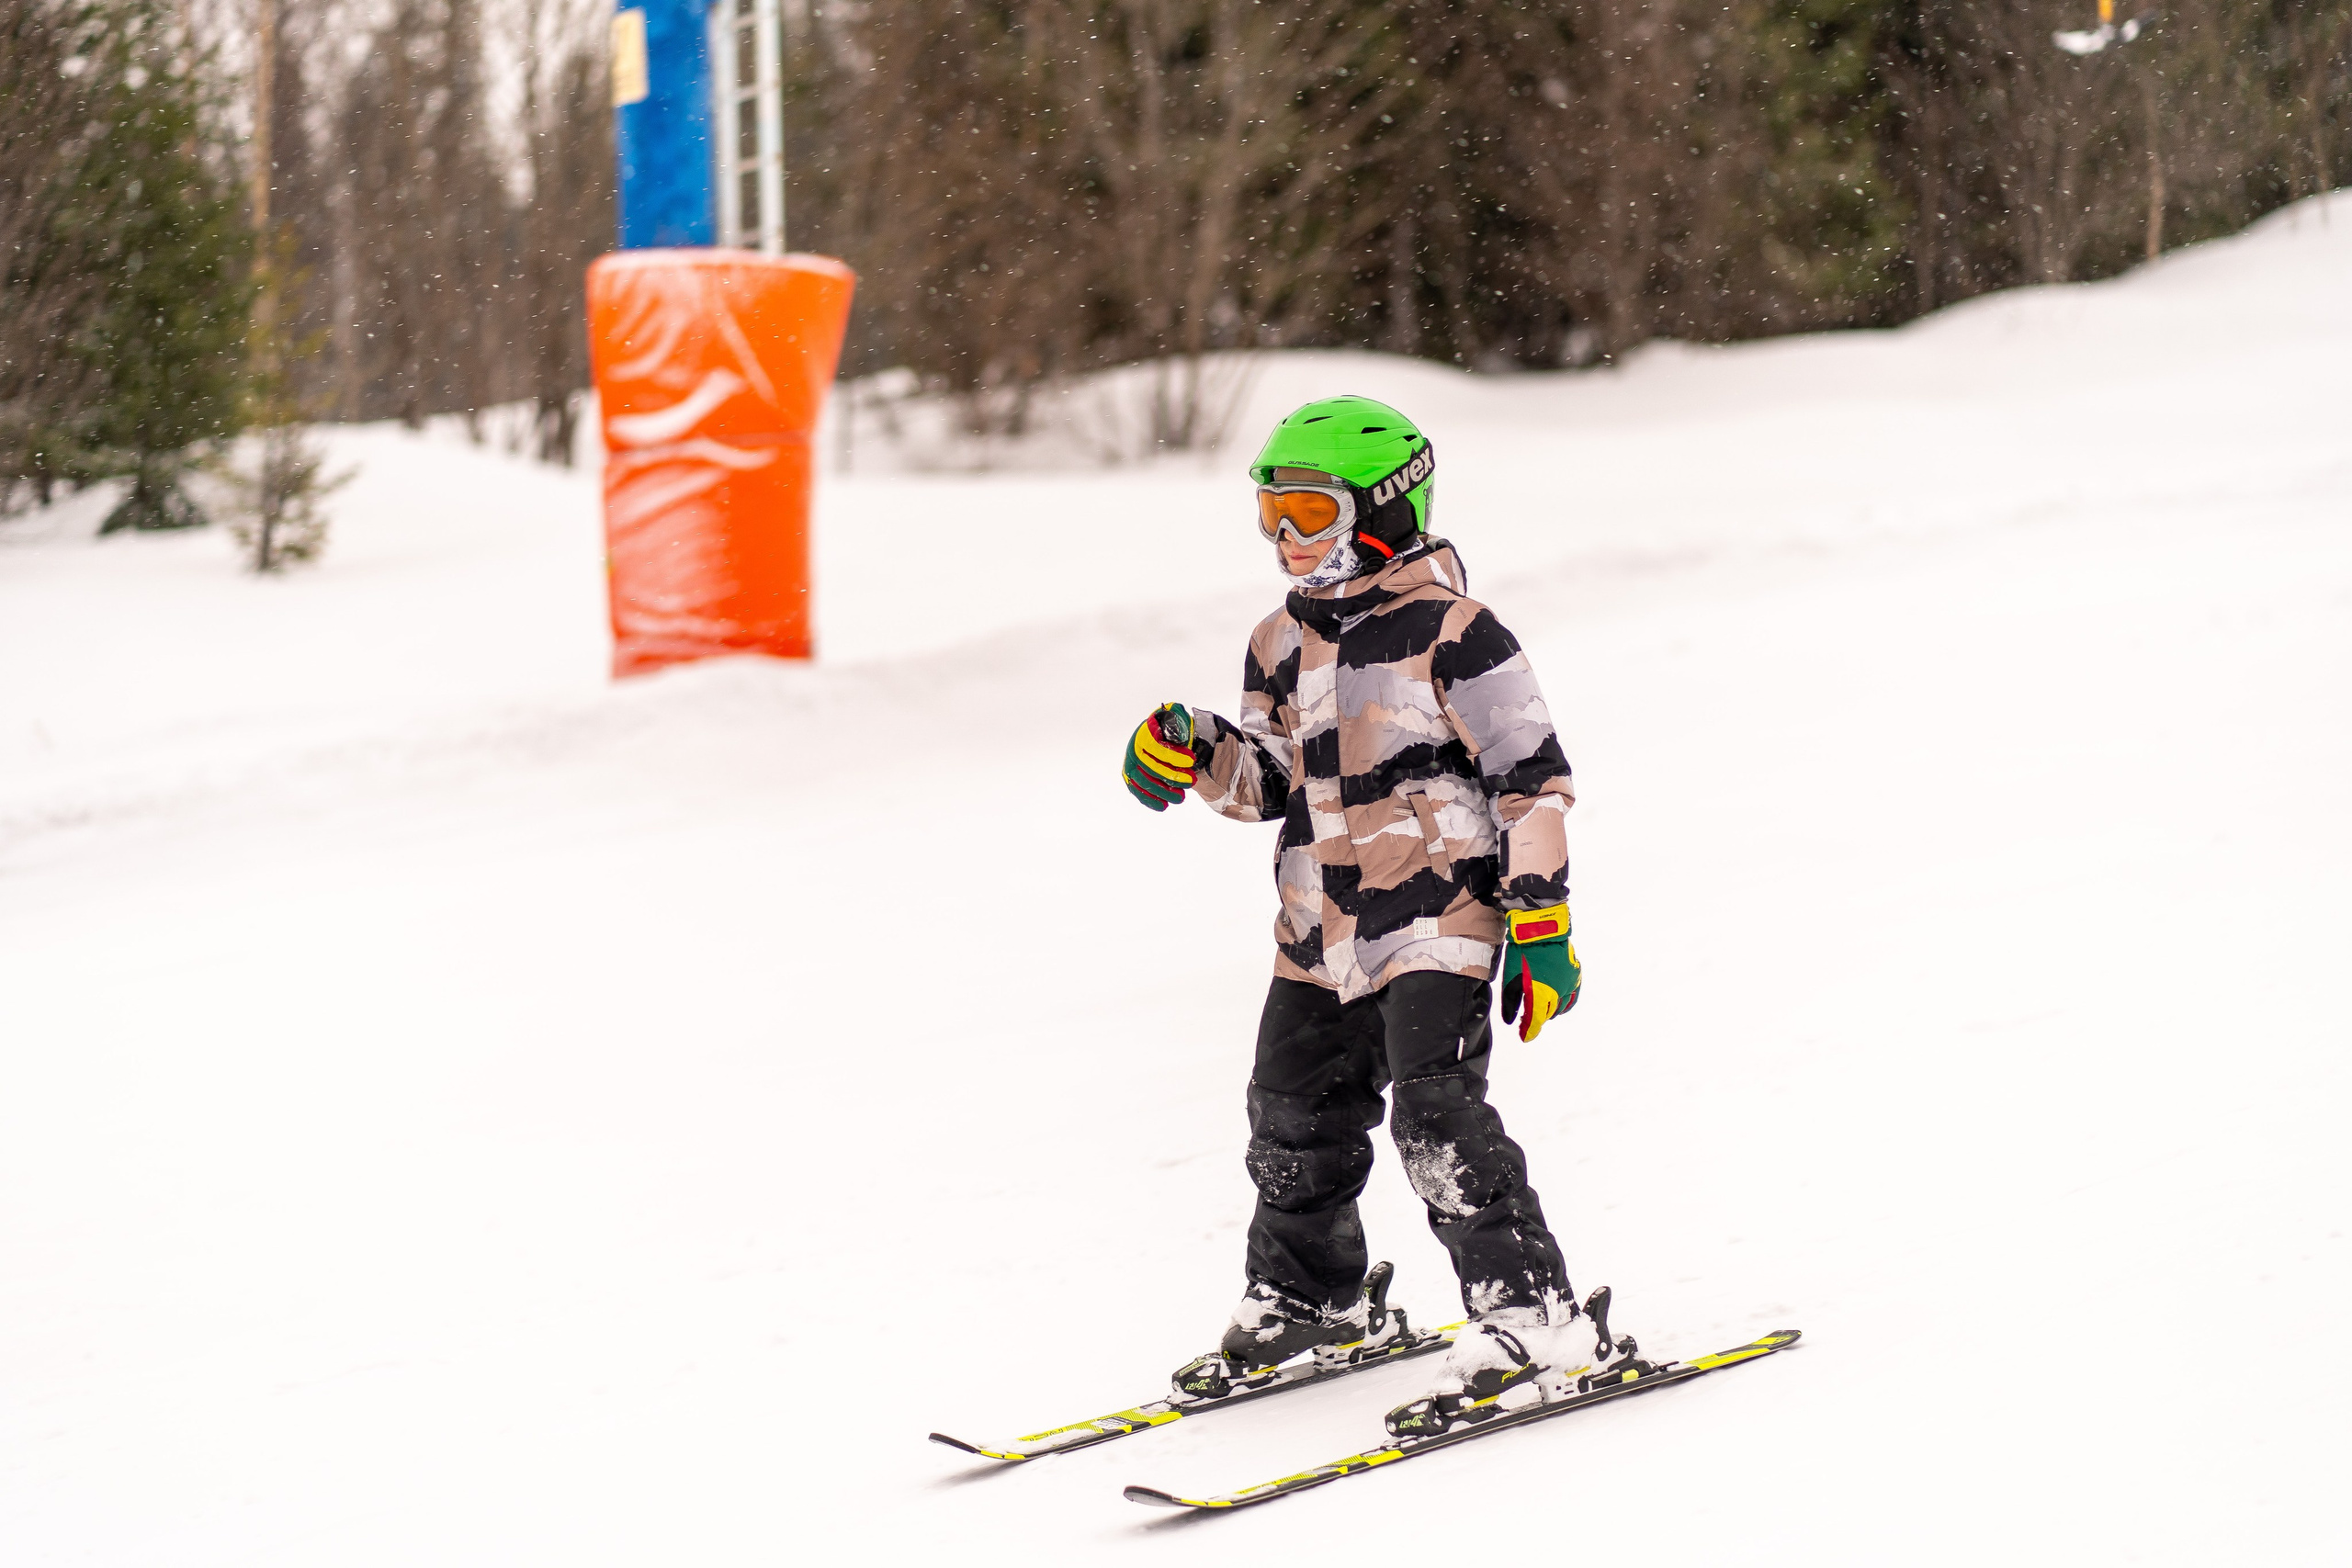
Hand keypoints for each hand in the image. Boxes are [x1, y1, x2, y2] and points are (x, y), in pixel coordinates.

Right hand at [1123, 703, 1197, 810]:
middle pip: (1151, 768)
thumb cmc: (1169, 729)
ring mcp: (1131, 766)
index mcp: (1144, 735)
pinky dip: (1150, 800)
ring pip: (1145, 782)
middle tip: (1192, 781)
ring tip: (1181, 797)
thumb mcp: (1174, 719)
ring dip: (1164, 792)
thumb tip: (1178, 730)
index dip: (1174, 756)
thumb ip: (1176, 719)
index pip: (1157, 748)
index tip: (1192, 760)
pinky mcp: (1131, 779)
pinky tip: (1164, 805)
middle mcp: (1133, 750)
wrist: (1160, 738)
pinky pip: (1138, 792)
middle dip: (1173, 777)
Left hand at [1499, 902, 1579, 1041]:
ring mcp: (1569, 984)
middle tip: (1527, 1020)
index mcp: (1540, 995)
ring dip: (1550, 1012)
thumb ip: (1510, 1003)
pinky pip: (1572, 997)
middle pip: (1547, 1015)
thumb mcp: (1510, 979)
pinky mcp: (1575, 975)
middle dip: (1537, 1020)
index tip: (1524, 1037)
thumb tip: (1511, 1022)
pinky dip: (1564, 1004)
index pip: (1535, 1021)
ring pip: (1561, 1008)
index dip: (1529, 1031)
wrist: (1541, 929)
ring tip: (1541, 1011)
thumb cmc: (1522, 954)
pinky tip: (1558, 1004)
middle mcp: (1558, 993)